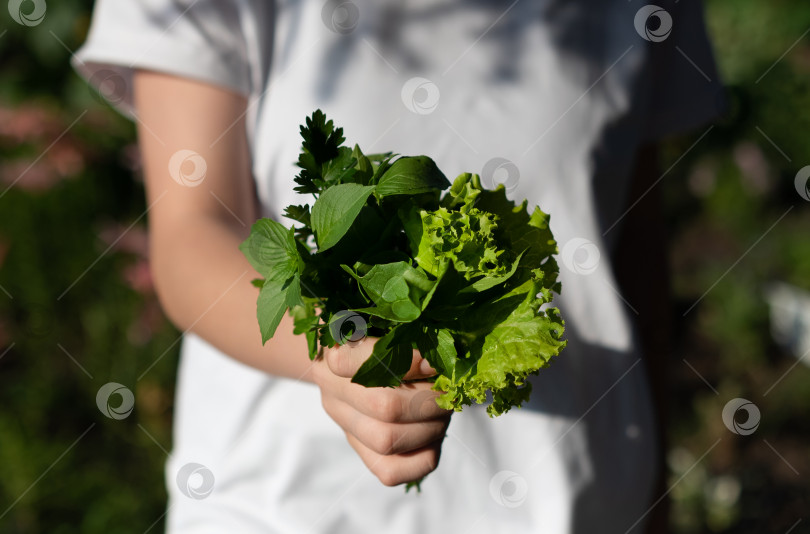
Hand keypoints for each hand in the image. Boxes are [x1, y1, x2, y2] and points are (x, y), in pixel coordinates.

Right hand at [312, 337, 451, 486]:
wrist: (350, 357)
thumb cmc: (378, 331)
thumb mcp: (388, 321)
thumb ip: (407, 333)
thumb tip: (437, 362)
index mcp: (334, 349)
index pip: (354, 360)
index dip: (406, 364)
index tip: (434, 362)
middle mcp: (333, 390)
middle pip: (384, 406)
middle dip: (430, 401)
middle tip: (448, 391)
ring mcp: (346, 425)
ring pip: (387, 441)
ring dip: (431, 427)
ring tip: (444, 409)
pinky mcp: (363, 452)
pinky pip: (390, 472)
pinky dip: (422, 457)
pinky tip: (433, 435)